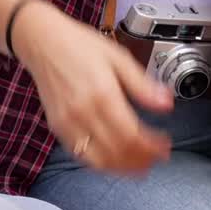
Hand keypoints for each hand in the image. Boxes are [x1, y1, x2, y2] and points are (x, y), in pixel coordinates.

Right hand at [14, 0, 172, 172]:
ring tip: (140, 164)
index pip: (131, 134)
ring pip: (99, 160)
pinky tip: (115, 159)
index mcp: (102, 94)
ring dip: (122, 167)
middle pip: (117, 151)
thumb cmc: (80, 45)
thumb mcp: (119, 57)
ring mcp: (68, 123)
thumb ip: (143, 85)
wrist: (44, 41)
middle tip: (157, 157)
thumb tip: (166, 103)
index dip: (151, 147)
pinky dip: (101, 163)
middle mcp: (83, 113)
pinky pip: (81, 155)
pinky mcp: (58, 128)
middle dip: (141, 160)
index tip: (164, 147)